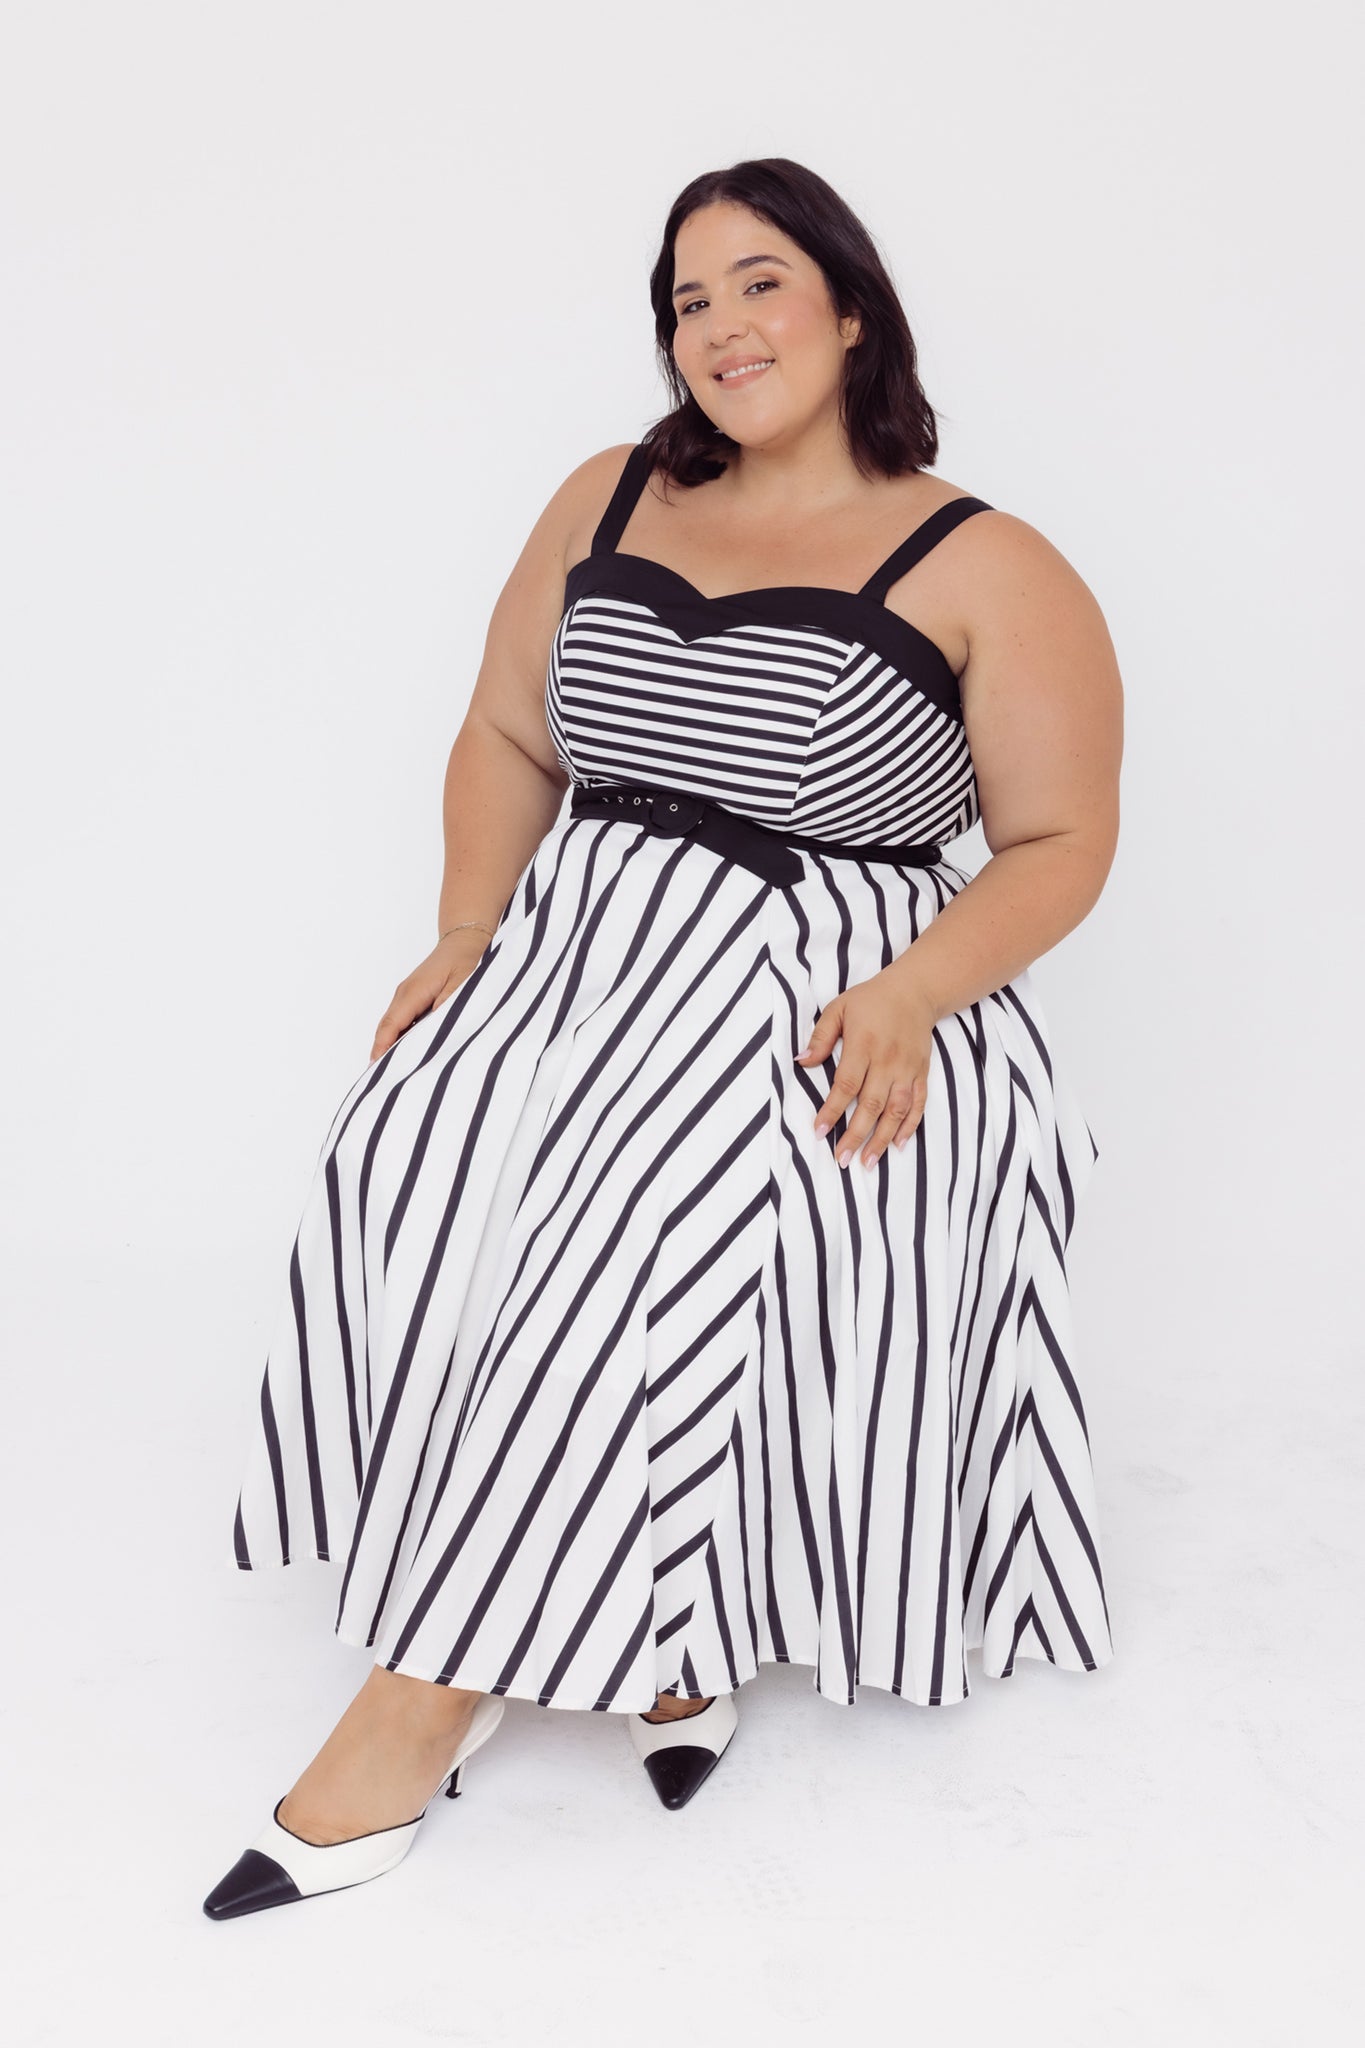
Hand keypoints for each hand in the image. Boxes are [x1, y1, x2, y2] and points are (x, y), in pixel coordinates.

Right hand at [369, 929, 492, 1062]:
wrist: (466, 939)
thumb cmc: (467, 959)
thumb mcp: (465, 983)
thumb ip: (450, 1007)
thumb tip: (436, 1031)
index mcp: (413, 991)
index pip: (391, 1025)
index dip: (383, 1048)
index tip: (377, 1071)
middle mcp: (404, 994)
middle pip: (388, 1029)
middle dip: (384, 1053)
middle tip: (384, 1082)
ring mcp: (407, 996)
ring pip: (394, 1026)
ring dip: (393, 1046)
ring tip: (396, 1073)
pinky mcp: (414, 998)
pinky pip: (403, 1021)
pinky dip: (402, 1037)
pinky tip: (411, 1053)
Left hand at [795, 968, 937, 1166]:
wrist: (915, 990)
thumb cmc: (871, 1000)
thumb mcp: (838, 1008)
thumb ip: (820, 1037)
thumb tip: (802, 1061)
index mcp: (863, 1045)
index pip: (846, 1085)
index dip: (832, 1111)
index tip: (818, 1131)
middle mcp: (887, 1061)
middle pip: (871, 1105)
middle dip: (855, 1135)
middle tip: (842, 1159)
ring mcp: (907, 1069)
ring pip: (896, 1111)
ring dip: (882, 1138)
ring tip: (867, 1162)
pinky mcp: (922, 1072)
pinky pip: (918, 1104)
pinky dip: (909, 1126)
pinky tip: (898, 1145)